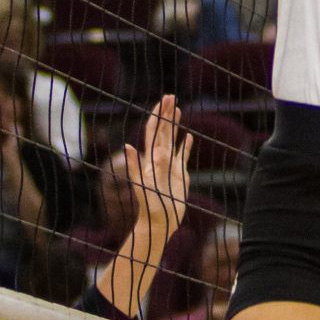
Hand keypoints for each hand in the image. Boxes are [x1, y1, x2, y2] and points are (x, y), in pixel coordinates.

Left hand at [120, 94, 192, 244]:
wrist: (158, 223)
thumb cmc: (149, 207)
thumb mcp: (142, 186)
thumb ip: (137, 166)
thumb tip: (131, 146)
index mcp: (150, 159)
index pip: (154, 131)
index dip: (158, 115)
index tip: (164, 100)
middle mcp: (159, 159)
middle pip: (163, 131)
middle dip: (167, 113)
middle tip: (172, 96)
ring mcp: (169, 166)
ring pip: (172, 140)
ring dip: (175, 125)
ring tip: (179, 110)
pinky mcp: (178, 175)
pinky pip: (182, 156)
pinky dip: (185, 145)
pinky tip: (188, 137)